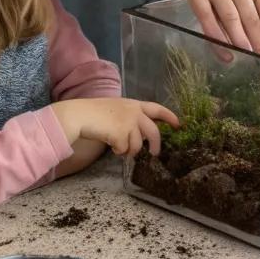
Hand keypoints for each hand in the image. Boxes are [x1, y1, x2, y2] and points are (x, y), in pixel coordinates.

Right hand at [52, 97, 178, 157]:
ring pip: (138, 145)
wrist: (81, 115)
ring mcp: (129, 123)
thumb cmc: (95, 113)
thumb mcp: (117, 109)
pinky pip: (124, 150)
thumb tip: (141, 135)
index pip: (158, 109)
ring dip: (129, 150)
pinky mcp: (122, 134)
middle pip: (154, 132)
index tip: (178, 125)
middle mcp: (134, 112)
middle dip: (156, 146)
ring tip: (118, 147)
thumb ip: (131, 117)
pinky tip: (110, 145)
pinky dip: (117, 151)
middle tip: (154, 154)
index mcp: (134, 104)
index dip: (170, 117)